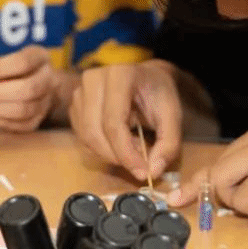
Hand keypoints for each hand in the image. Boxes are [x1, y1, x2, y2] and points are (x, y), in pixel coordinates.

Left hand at [0, 47, 71, 131]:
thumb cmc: (14, 68)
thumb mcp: (6, 58)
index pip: (22, 62)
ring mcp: (45, 102)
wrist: (39, 85)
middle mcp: (48, 80)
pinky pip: (15, 125)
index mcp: (40, 57)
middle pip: (27, 89)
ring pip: (22, 110)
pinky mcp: (36, 121)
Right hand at [69, 60, 181, 181]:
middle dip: (117, 156)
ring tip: (133, 148)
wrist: (145, 77)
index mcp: (120, 75)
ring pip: (86, 137)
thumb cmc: (158, 93)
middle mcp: (93, 79)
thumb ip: (168, 144)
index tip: (143, 172)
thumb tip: (153, 172)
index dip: (126, 153)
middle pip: (95, 132)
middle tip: (139, 163)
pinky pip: (82, 137)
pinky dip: (101, 149)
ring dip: (109, 153)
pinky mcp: (74, 104)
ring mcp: (80, 91)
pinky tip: (120, 143)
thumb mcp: (172, 116)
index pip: (114, 123)